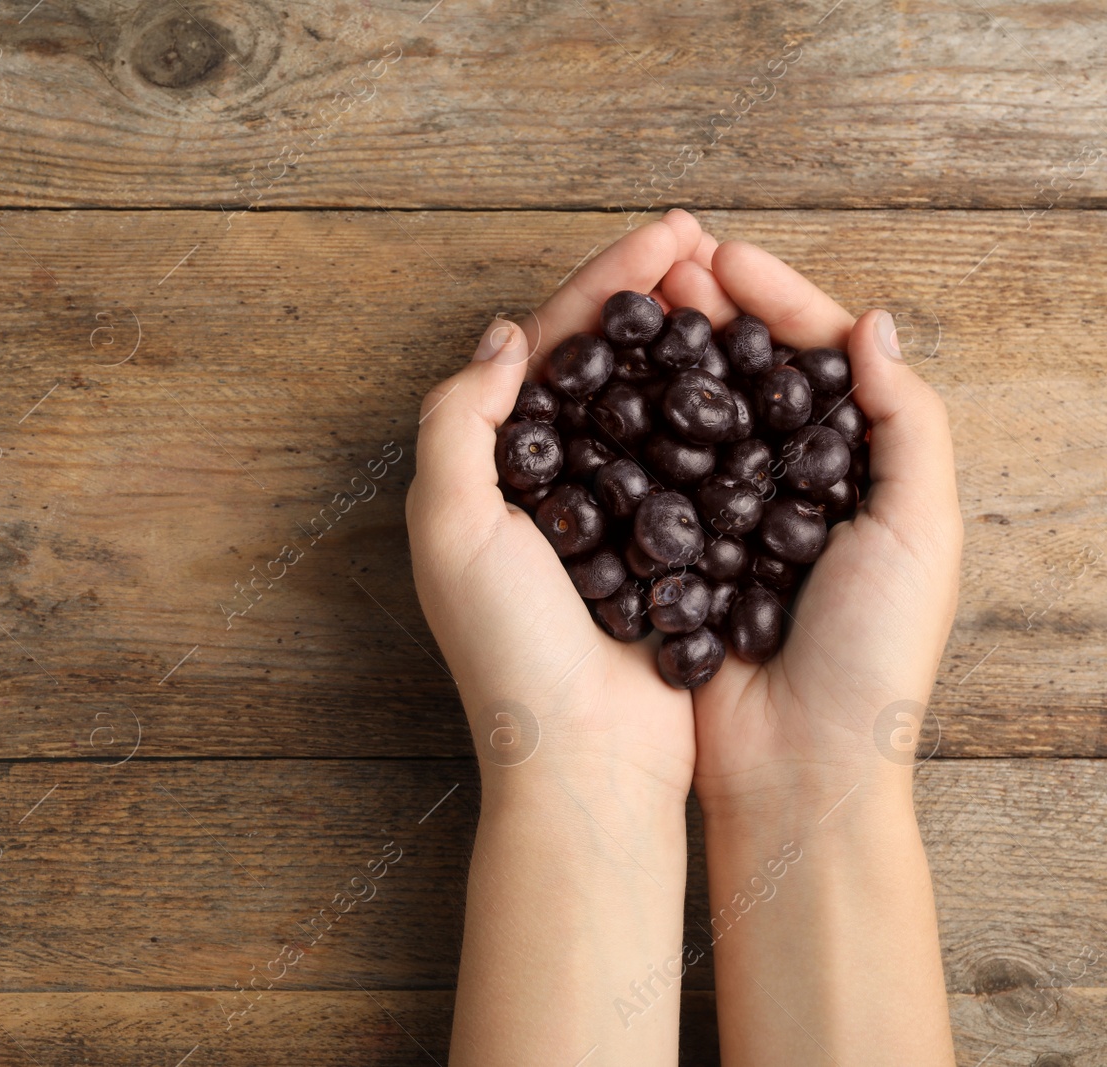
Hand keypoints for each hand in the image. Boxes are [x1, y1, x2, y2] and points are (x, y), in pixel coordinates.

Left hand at [407, 211, 711, 802]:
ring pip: (651, 402)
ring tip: (733, 288)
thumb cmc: (508, 648)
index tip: (668, 233)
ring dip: (686, 341)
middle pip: (604, 364)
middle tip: (705, 238)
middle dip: (650, 295)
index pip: (548, 348)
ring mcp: (611, 514)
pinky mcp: (664, 551)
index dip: (604, 284)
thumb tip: (507, 333)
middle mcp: (549, 482)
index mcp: (493, 467)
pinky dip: (715, 413)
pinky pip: (692, 463)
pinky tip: (753, 378)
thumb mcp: (451, 525)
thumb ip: (459, 421)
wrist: (584, 758)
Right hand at [657, 233, 961, 810]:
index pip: (816, 356)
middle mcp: (784, 484)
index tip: (720, 255)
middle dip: (704, 312)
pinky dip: (623, 430)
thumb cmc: (874, 654)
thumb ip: (908, 423)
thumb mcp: (921, 531)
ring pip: (687, 414)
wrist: (796, 766)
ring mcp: (721, 518)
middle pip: (743, 373)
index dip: (773, 298)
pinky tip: (596, 392)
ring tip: (626, 310)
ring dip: (659, 357)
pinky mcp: (671, 555)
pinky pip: (645, 478)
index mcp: (856, 469)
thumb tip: (873, 322)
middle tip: (661, 265)